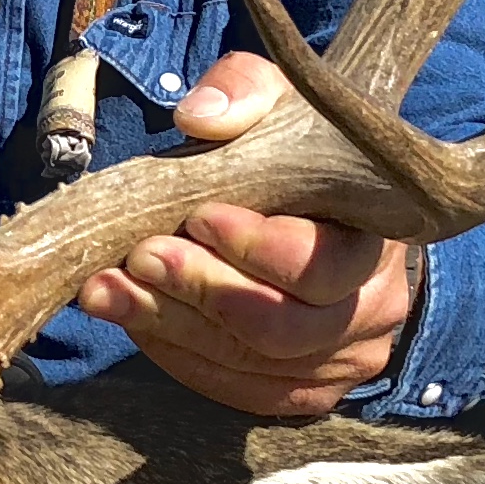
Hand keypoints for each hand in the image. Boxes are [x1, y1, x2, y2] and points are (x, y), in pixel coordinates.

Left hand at [76, 52, 416, 418]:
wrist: (325, 205)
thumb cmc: (298, 150)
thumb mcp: (279, 101)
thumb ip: (243, 92)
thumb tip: (199, 117)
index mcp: (378, 238)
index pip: (322, 267)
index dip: (255, 248)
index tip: (197, 215)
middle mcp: (372, 311)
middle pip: (283, 329)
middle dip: (200, 291)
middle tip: (139, 256)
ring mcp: (340, 361)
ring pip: (250, 365)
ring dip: (169, 325)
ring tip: (106, 289)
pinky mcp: (302, 390)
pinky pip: (236, 390)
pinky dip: (176, 355)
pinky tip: (132, 317)